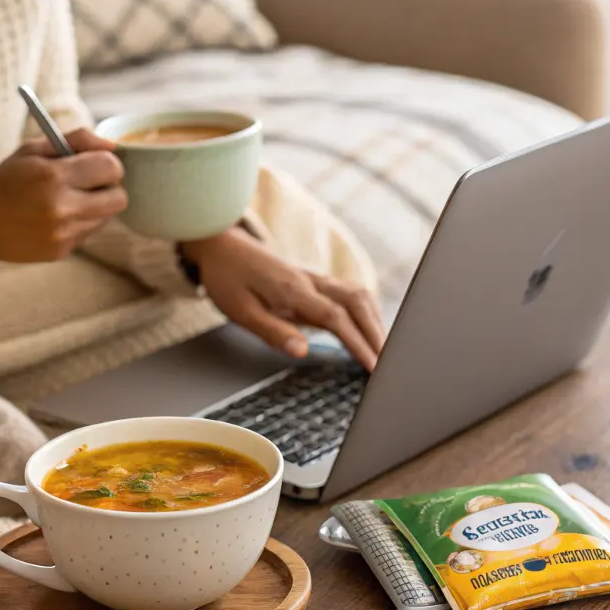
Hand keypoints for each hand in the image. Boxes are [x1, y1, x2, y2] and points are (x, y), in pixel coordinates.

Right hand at [0, 129, 126, 261]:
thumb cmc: (5, 179)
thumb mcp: (33, 149)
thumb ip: (76, 140)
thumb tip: (113, 146)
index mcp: (53, 176)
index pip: (111, 168)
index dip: (107, 164)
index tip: (94, 164)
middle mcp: (61, 208)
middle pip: (119, 198)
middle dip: (109, 187)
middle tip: (89, 183)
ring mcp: (63, 234)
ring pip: (107, 217)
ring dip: (96, 206)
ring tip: (68, 200)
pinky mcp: (61, 252)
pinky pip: (89, 233)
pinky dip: (80, 223)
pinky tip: (56, 218)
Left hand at [180, 228, 386, 370]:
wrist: (219, 243)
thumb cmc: (226, 277)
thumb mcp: (240, 311)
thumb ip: (272, 331)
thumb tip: (302, 351)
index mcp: (293, 290)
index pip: (336, 318)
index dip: (358, 342)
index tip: (373, 366)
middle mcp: (310, 280)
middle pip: (357, 302)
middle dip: (376, 333)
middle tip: (389, 363)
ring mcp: (314, 277)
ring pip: (357, 294)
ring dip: (374, 320)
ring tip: (383, 349)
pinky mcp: (313, 278)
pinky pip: (348, 292)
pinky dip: (364, 310)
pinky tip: (367, 327)